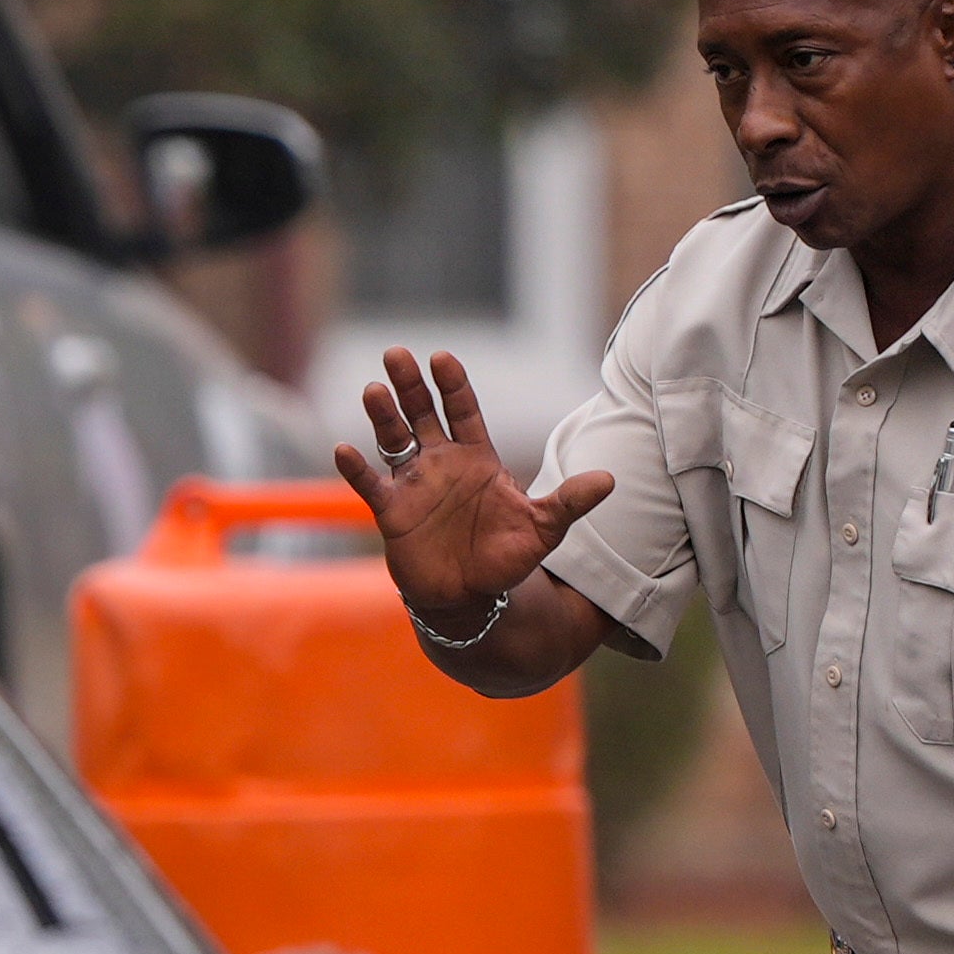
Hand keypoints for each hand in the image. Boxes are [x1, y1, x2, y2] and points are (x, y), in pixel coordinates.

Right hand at [330, 346, 614, 632]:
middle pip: (423, 414)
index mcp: (477, 458)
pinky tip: (344, 450)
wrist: (471, 598)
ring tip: (373, 391)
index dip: (452, 385)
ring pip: (394, 440)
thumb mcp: (544, 529)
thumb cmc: (505, 558)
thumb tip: (609, 480)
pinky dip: (357, 469)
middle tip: (396, 354)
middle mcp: (441, 463)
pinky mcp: (392, 512)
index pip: (463, 411)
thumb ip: (569, 502)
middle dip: (410, 385)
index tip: (442, 358)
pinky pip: (371, 484)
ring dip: (383, 415)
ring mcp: (414, 485)